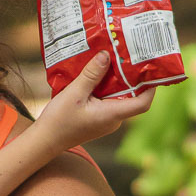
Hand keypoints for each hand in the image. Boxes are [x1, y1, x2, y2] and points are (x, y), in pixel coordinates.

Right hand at [34, 53, 154, 149]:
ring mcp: (106, 120)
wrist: (44, 141)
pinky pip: (107, 100)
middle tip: (126, 56)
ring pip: (118, 97)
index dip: (150, 87)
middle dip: (130, 77)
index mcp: (112, 115)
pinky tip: (96, 74)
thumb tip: (106, 55)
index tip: (148, 68)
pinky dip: (104, 87)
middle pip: (132, 97)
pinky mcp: (98, 119)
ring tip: (110, 60)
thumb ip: (91, 75)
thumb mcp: (74, 93)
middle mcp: (114, 119)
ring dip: (115, 81)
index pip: (142, 103)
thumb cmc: (58, 121)